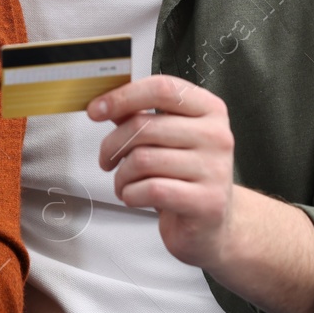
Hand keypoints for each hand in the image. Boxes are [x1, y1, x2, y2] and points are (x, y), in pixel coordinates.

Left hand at [89, 74, 237, 269]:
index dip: (122, 97)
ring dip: (121, 176)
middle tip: (107, 158)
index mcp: (209, 110)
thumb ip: (138, 116)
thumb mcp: (166, 139)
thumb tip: (103, 102)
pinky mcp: (206, 202)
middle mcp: (217, 135)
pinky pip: (150, 189)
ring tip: (125, 182)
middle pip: (144, 125)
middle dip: (112, 144)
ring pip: (142, 159)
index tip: (96, 110)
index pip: (162, 89)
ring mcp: (215, 169)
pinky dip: (131, 194)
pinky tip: (135, 196)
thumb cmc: (185, 176)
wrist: (211, 223)